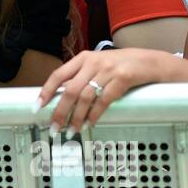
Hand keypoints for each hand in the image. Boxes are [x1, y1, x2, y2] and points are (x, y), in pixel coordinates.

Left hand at [37, 48, 173, 132]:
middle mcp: (93, 62)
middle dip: (60, 111)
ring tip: (72, 130)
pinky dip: (95, 114)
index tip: (38, 106)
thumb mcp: (98, 65)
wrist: (150, 61)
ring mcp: (108, 69)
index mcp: (83, 58)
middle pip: (70, 89)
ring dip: (77, 117)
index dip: (47, 91)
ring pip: (86, 97)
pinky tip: (90, 123)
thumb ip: (81, 77)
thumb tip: (60, 97)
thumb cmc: (120, 65)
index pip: (58, 74)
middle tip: (55, 126)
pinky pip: (104, 100)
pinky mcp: (123, 78)